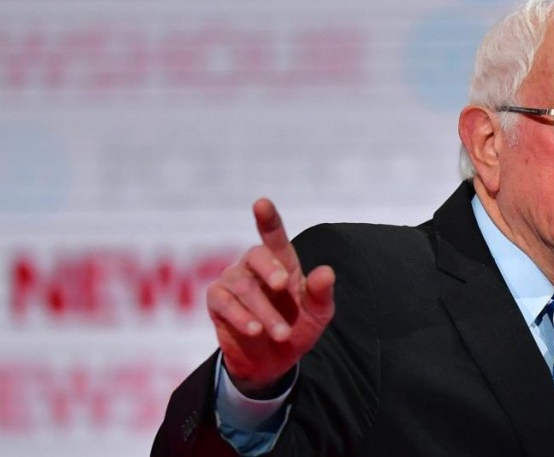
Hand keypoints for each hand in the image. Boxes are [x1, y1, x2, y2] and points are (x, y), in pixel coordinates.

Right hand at [206, 198, 335, 395]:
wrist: (274, 361)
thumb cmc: (298, 327)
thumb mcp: (318, 314)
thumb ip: (321, 294)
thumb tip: (326, 272)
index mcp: (282, 262)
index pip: (274, 236)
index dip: (267, 218)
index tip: (261, 203)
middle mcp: (255, 267)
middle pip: (256, 255)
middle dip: (269, 268)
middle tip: (282, 284)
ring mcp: (233, 282)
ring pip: (242, 285)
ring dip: (263, 310)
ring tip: (280, 333)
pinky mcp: (217, 301)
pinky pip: (224, 302)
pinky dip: (241, 317)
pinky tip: (254, 331)